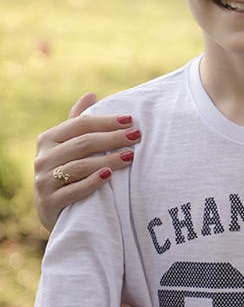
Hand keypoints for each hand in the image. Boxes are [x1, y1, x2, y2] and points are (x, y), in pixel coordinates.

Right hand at [34, 93, 140, 230]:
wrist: (53, 212)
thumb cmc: (66, 173)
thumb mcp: (68, 146)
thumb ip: (78, 122)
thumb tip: (91, 94)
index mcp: (48, 140)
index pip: (79, 124)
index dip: (106, 121)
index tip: (130, 120)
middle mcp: (42, 159)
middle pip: (82, 143)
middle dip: (113, 138)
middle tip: (137, 137)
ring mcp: (44, 181)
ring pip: (80, 166)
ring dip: (108, 160)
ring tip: (130, 156)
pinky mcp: (49, 203)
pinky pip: (74, 190)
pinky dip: (92, 182)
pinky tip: (109, 175)